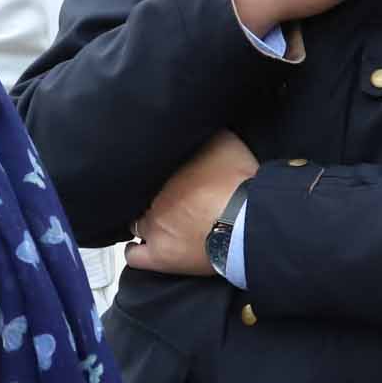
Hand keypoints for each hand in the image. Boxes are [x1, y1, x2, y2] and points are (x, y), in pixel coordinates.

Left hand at [129, 133, 257, 278]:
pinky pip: (135, 256)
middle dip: (149, 195)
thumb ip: (207, 136)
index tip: (165, 173)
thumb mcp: (224, 143)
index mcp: (164, 170)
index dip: (155, 172)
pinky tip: (142, 246)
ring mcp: (153, 227)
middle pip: (140, 196)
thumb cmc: (239, 182)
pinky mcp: (160, 257)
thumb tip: (200, 125)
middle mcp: (152, 197)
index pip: (146, 169)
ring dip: (144, 220)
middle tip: (165, 195)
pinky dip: (137, 251)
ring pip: (135, 222)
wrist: (246, 222)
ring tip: (156, 219)